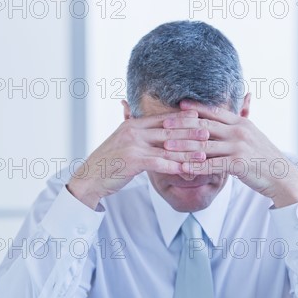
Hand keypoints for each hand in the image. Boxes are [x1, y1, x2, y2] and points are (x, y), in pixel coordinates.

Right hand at [67, 110, 208, 208]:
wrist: (88, 178)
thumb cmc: (109, 164)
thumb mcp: (123, 143)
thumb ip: (139, 135)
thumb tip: (156, 132)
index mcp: (133, 124)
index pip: (163, 118)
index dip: (183, 119)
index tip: (200, 119)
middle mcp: (133, 131)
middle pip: (168, 130)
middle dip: (190, 132)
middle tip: (209, 133)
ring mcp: (132, 145)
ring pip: (166, 147)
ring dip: (187, 151)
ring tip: (204, 154)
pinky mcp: (132, 160)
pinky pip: (158, 163)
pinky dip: (174, 166)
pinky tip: (187, 170)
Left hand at [162, 100, 297, 207]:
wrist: (281, 176)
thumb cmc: (264, 157)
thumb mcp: (253, 135)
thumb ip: (241, 121)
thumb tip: (242, 99)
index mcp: (241, 122)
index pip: (214, 111)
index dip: (195, 108)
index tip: (178, 106)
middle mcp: (239, 132)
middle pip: (205, 126)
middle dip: (182, 125)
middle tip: (164, 125)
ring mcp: (238, 147)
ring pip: (204, 145)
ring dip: (183, 146)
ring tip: (166, 147)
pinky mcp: (238, 164)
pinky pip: (211, 165)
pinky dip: (194, 166)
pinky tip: (181, 168)